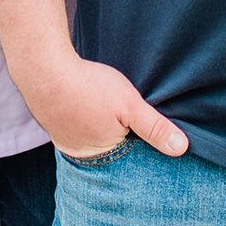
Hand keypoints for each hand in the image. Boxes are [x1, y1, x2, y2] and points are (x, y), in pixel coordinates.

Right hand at [30, 55, 188, 159]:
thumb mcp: (129, 104)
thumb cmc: (88, 86)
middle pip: (110, 149)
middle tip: (121, 115)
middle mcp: (82, 155)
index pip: (128, 156)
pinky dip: (83, 119)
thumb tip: (181, 148)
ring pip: (92, 138)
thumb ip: (154, 127)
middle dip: (120, 137)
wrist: (43, 68)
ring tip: (103, 109)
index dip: (138, 143)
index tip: (144, 129)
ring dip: (99, 127)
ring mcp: (65, 141)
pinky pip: (76, 127)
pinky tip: (87, 105)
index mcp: (103, 155)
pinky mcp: (54, 125)